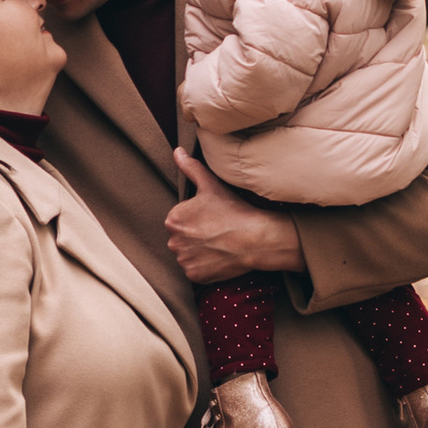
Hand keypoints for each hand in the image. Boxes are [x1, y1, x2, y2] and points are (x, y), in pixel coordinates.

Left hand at [164, 146, 304, 287]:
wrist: (255, 238)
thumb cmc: (234, 210)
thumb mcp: (211, 185)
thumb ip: (191, 168)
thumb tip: (177, 151)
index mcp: (173, 219)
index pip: (180, 220)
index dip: (197, 219)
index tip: (212, 218)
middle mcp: (173, 241)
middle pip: (182, 238)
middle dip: (195, 236)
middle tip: (217, 230)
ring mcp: (184, 261)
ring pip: (188, 254)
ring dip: (199, 251)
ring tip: (219, 243)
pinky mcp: (194, 276)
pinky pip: (195, 270)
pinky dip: (205, 265)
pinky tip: (219, 256)